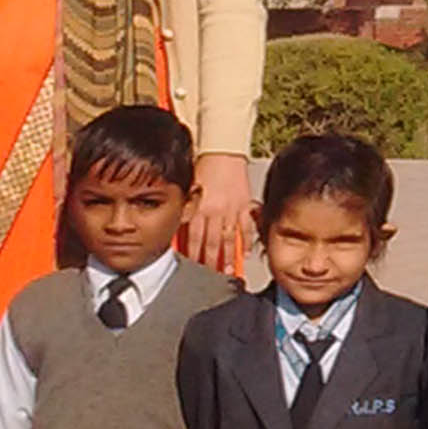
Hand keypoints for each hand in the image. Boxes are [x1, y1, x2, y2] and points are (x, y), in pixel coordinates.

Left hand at [189, 152, 251, 276]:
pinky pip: (247, 226)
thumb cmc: (204, 167)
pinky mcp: (245, 204)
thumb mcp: (189, 188)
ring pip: (229, 239)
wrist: (223, 151)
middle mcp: (215, 211)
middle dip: (210, 263)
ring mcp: (232, 209)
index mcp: (200, 207)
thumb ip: (186, 209)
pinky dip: (248, 240)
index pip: (195, 239)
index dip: (193, 256)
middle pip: (212, 243)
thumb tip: (180, 229)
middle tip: (210, 277)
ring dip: (228, 257)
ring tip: (228, 272)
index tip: (192, 269)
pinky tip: (247, 253)